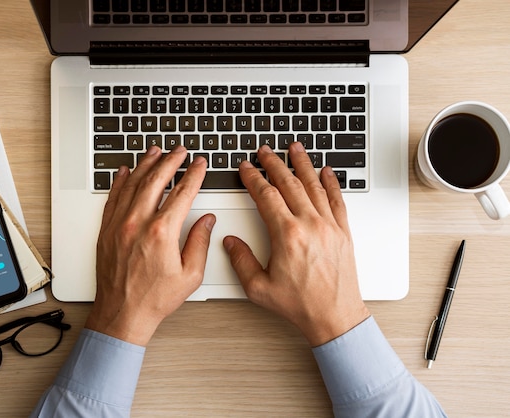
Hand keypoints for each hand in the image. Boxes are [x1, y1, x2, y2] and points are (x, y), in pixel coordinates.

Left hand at [85, 146, 214, 345]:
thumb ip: (200, 243)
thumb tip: (207, 220)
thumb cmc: (154, 298)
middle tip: (179, 150)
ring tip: (156, 151)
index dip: (193, 175)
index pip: (182, 193)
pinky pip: (113, 197)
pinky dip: (120, 181)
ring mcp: (118, 225)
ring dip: (145, 164)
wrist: (122, 314)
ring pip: (132, 184)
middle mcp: (137, 223)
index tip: (199, 164)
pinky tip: (125, 171)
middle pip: (156, 180)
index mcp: (161, 233)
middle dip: (170, 160)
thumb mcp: (190, 275)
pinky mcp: (106, 230)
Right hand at [223, 143, 369, 346]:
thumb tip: (230, 241)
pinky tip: (326, 172)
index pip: (266, 196)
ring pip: (314, 185)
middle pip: (289, 184)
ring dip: (302, 164)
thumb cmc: (300, 304)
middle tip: (265, 151)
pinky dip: (331, 183)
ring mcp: (329, 226)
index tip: (247, 168)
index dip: (253, 178)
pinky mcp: (343, 232)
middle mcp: (310, 225)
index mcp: (287, 235)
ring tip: (294, 148)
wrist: (334, 316)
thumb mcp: (258, 288)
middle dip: (274, 164)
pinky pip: (337, 200)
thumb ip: (241, 261)